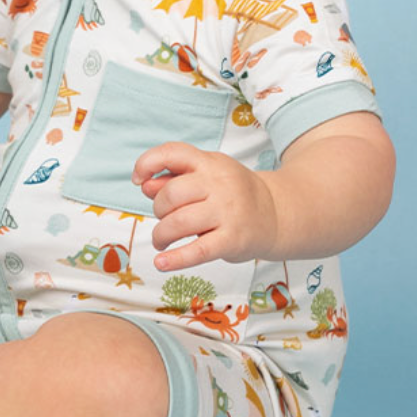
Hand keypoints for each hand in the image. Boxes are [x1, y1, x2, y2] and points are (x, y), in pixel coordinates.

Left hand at [132, 142, 276, 269]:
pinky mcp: (232, 240)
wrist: (278, 214)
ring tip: (161, 240)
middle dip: (158, 209)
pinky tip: (162, 263)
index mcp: (210, 162)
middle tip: (164, 219)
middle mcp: (220, 184)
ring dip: (161, 234)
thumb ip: (175, 178)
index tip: (138, 180)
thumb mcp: (208, 176)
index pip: (173, 153)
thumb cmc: (233, 194)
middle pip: (172, 194)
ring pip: (179, 222)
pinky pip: (197, 251)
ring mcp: (228, 212)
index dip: (147, 163)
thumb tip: (145, 185)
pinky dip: (175, 259)